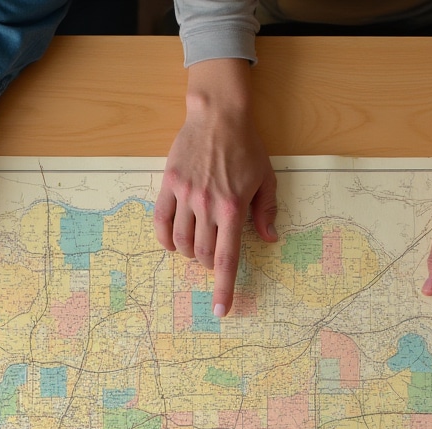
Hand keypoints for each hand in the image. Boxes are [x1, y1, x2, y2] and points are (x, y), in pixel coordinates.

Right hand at [154, 59, 277, 318]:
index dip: (224, 289)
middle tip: (215, 258)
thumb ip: (267, 211)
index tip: (221, 310)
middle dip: (210, 265)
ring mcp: (185, 196)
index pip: (227, 259)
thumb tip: (270, 238)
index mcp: (232, 209)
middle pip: (204, 255)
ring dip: (190, 253)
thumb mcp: (266, 178)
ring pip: (182, 242)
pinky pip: (161, 222)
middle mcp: (206, 206)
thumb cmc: (245, 146)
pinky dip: (166, 240)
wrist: (217, 114)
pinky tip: (173, 243)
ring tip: (197, 248)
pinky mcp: (169, 185)